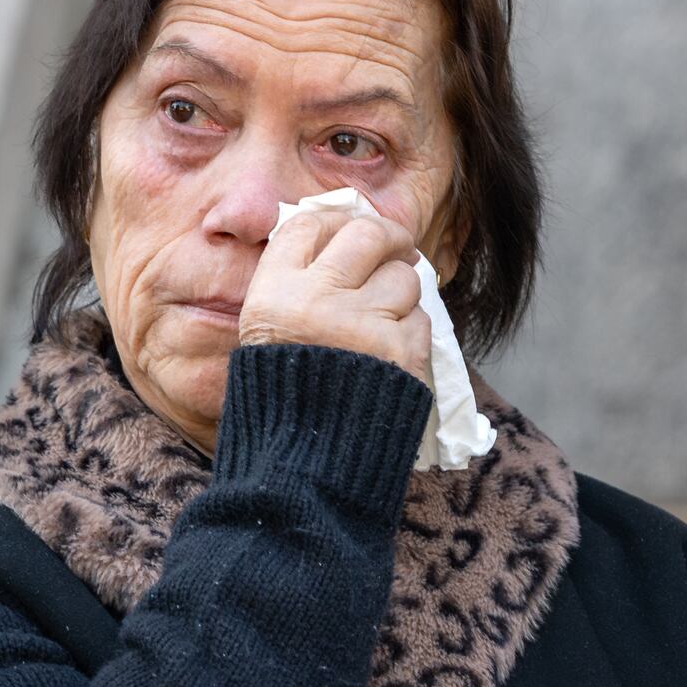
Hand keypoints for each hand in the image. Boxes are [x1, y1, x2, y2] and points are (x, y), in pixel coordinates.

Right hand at [234, 197, 430, 384]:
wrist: (304, 466)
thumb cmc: (284, 397)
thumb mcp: (266, 333)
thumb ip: (296, 284)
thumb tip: (344, 237)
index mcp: (273, 295)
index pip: (308, 225)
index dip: (335, 221)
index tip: (349, 230)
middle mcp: (315, 302)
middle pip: (366, 235)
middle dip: (389, 236)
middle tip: (396, 246)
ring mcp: (360, 326)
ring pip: (404, 277)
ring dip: (401, 293)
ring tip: (382, 321)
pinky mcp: (399, 353)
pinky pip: (421, 320)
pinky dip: (411, 334)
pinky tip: (388, 358)